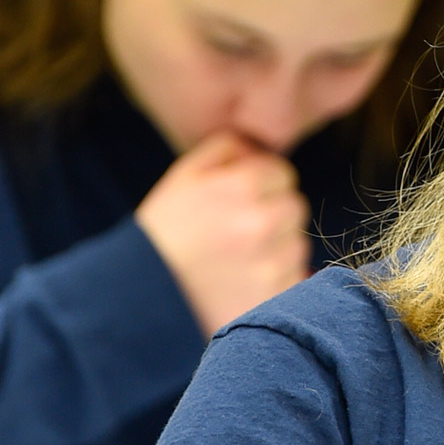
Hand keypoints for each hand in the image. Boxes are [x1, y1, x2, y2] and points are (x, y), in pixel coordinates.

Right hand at [135, 130, 311, 335]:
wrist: (146, 296)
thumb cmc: (166, 232)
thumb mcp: (185, 175)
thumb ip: (229, 148)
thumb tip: (264, 147)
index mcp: (243, 186)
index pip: (283, 173)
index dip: (261, 185)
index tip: (238, 202)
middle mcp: (263, 222)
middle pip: (295, 208)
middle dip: (273, 215)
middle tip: (237, 232)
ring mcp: (273, 263)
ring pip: (297, 245)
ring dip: (276, 249)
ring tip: (237, 260)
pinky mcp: (278, 297)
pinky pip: (297, 279)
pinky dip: (277, 281)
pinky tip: (244, 283)